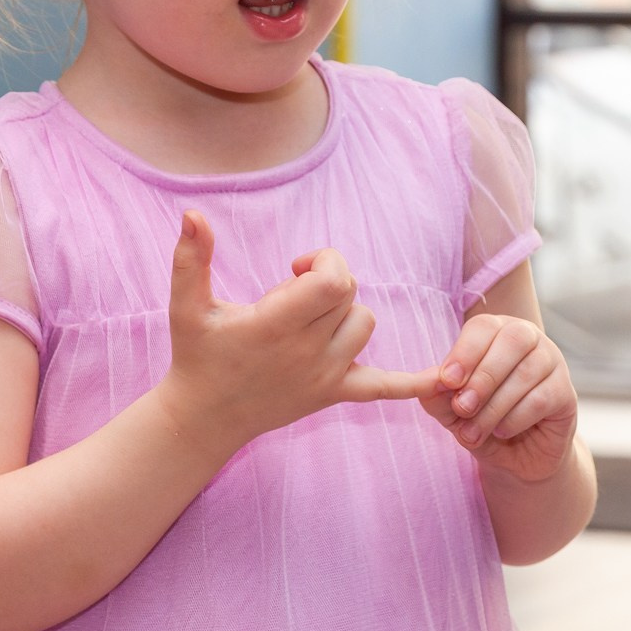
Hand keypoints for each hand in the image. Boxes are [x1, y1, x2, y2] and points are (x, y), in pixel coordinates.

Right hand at [157, 210, 423, 460]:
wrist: (205, 418)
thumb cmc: (196, 355)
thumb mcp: (186, 305)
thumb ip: (191, 257)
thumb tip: (192, 213)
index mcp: (276, 325)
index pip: (334, 281)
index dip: (326, 262)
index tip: (300, 264)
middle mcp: (307, 352)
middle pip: (350, 296)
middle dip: (328, 282)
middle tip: (294, 293)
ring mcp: (325, 376)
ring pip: (364, 325)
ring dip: (345, 313)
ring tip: (309, 320)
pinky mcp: (335, 394)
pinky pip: (384, 388)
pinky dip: (413, 384)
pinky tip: (443, 382)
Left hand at [417, 314, 577, 483]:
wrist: (516, 458)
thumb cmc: (482, 421)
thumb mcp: (451, 410)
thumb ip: (437, 394)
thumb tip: (429, 383)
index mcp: (496, 332)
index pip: (484, 326)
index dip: (465, 351)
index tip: (447, 381)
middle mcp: (529, 339)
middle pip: (512, 340)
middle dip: (483, 376)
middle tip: (462, 408)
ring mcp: (552, 363)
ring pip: (526, 374)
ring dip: (494, 407)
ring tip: (473, 433)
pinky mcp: (566, 392)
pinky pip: (541, 400)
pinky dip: (515, 419)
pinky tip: (502, 431)